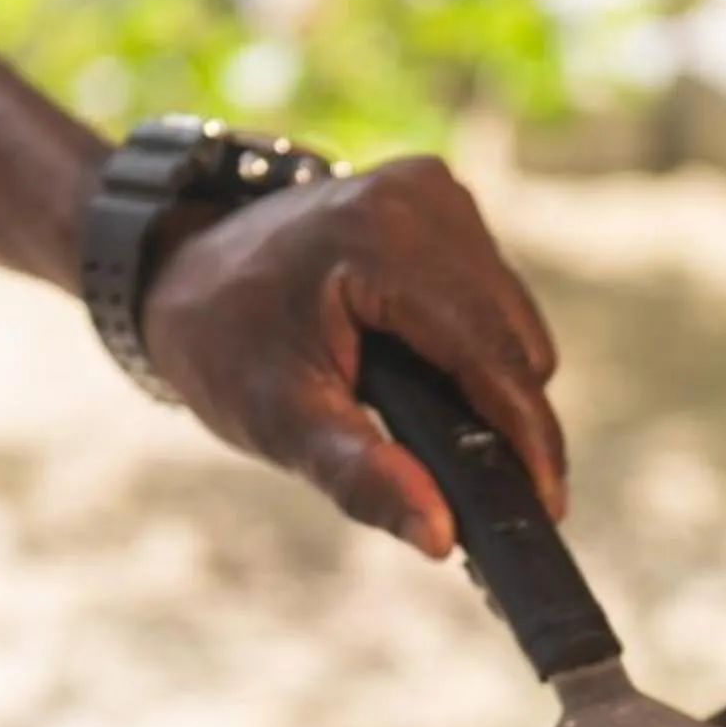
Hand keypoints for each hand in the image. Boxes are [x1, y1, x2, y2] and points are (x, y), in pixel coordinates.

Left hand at [137, 156, 565, 557]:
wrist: (178, 267)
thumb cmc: (221, 344)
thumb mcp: (279, 422)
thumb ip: (362, 478)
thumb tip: (441, 535)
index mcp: (384, 243)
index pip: (490, 354)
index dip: (527, 438)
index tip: (547, 508)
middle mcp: (423, 200)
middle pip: (516, 337)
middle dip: (512, 418)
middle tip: (491, 491)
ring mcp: (434, 191)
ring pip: (513, 318)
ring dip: (499, 384)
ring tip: (462, 443)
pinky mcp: (438, 198)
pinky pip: (492, 293)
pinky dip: (479, 346)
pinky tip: (441, 385)